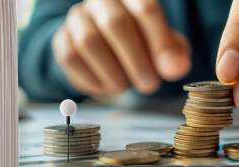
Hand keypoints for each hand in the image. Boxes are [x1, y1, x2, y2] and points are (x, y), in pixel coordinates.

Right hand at [52, 0, 190, 97]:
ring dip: (112, 72)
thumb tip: (177, 68)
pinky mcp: (62, 40)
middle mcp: (101, 1)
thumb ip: (174, 55)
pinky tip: (107, 86)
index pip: (145, 9)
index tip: (171, 70)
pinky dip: (92, 79)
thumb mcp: (164, 47)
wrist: (106, 48)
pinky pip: (71, 58)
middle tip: (149, 85)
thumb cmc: (141, 44)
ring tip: (126, 86)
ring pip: (89, 41)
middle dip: (135, 60)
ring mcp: (78, 18)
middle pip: (115, 23)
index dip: (160, 42)